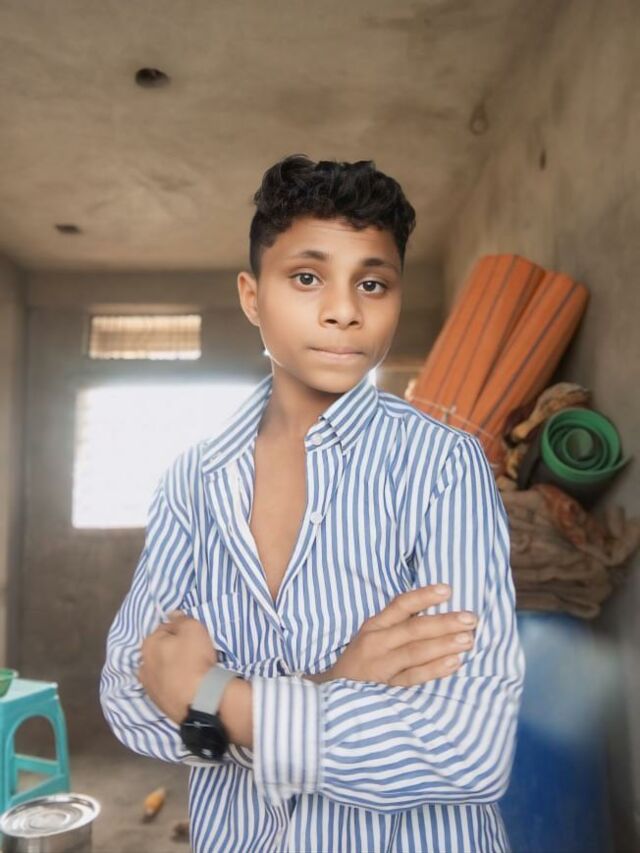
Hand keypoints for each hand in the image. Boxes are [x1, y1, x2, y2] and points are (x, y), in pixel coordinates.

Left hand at [138, 611, 217, 723]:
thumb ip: (181, 619)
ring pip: (160, 670)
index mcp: (148, 644)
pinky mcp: (157, 702)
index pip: (164, 630)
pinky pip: (164, 686)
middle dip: (170, 650)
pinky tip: (184, 684)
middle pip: (159, 651)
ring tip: (187, 670)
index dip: (178, 631)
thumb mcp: (193, 629)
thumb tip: (171, 614)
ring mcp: (148, 686)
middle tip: (190, 652)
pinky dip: (171, 683)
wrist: (199, 699)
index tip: (191, 637)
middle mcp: (143, 665)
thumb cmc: (195, 660)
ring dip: (169, 668)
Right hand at [310, 585, 476, 686]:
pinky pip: (412, 677)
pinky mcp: (385, 688)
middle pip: (412, 629)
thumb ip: (400, 624)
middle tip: (470, 618)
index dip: (423, 596)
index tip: (448, 589)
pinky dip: (433, 670)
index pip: (400, 605)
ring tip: (468, 640)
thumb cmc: (364, 658)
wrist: (331, 691)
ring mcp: (380, 665)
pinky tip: (453, 663)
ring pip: (414, 652)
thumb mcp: (375, 635)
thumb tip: (439, 611)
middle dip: (443, 622)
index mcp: (375, 625)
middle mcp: (376, 642)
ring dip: (443, 645)